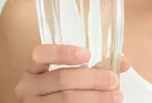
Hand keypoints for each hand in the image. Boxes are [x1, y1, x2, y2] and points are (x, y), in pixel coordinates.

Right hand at [15, 45, 130, 101]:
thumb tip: (124, 63)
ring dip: (95, 97)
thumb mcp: (70, 74)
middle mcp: (27, 87)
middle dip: (92, 79)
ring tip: (115, 96)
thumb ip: (94, 66)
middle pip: (61, 79)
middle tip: (113, 80)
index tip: (87, 54)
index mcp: (33, 69)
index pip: (40, 55)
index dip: (63, 53)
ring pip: (65, 99)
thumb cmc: (59, 89)